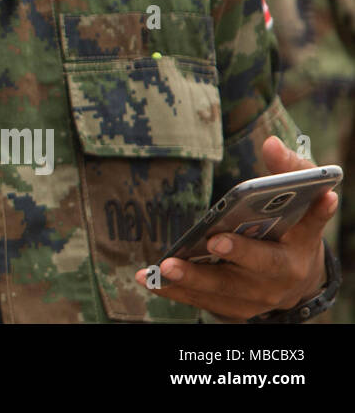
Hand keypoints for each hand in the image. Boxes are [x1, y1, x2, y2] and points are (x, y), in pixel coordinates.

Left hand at [131, 136, 337, 319]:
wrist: (299, 272)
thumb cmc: (296, 222)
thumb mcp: (302, 194)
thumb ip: (291, 169)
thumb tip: (272, 144)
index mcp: (292, 259)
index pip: (270, 256)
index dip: (245, 249)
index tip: (218, 237)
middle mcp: (274, 286)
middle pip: (239, 279)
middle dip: (204, 271)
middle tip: (175, 260)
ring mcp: (253, 301)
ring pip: (217, 294)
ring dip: (186, 283)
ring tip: (159, 269)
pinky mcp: (234, 308)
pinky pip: (203, 303)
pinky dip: (176, 293)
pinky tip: (150, 280)